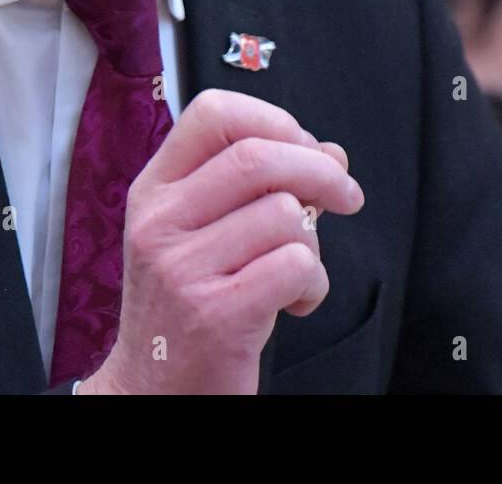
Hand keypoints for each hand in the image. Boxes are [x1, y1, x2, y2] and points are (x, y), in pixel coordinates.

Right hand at [76, 89, 361, 394]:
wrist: (154, 388)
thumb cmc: (190, 303)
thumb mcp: (206, 233)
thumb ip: (260, 186)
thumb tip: (330, 154)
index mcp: (155, 190)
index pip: (213, 113)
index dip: (274, 120)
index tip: (305, 146)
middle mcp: (159, 222)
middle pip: (258, 157)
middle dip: (321, 171)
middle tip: (346, 196)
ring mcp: (182, 268)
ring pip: (286, 214)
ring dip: (313, 243)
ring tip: (294, 272)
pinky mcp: (215, 314)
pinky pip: (297, 266)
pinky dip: (314, 285)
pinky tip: (293, 302)